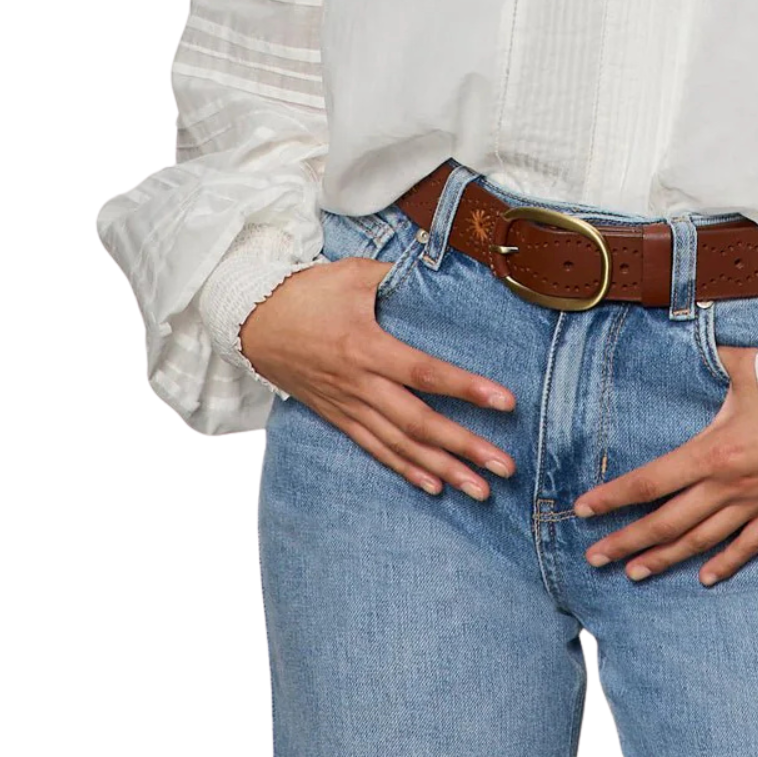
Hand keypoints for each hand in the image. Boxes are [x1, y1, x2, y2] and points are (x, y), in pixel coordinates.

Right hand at [240, 258, 518, 499]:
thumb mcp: (352, 274)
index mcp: (366, 347)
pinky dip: (405, 470)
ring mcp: (348, 406)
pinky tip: (435, 487)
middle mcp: (359, 384)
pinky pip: (375, 449)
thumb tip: (439, 266)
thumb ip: (396, 275)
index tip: (505, 402)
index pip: (424, 372)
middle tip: (505, 465)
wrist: (252, 323)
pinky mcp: (338, 417)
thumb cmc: (307, 294)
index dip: (466, 388)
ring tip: (481, 490)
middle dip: (464, 446)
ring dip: (443, 470)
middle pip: (418, 423)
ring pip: (400, 446)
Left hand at [572, 344, 757, 586]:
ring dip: (664, 558)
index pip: (652, 480)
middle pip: (666, 521)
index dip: (615, 496)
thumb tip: (699, 329)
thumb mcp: (749, 367)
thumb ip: (718, 355)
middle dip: (626, 540)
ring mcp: (752, 505)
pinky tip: (704, 579)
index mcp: (711, 452)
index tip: (585, 508)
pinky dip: (724, 564)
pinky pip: (747, 546)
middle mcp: (726, 486)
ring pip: (699, 541)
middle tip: (594, 557)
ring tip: (634, 572)